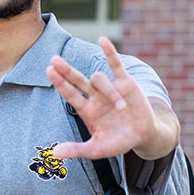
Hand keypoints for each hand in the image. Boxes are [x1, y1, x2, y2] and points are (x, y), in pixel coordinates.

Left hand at [46, 37, 157, 160]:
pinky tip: (102, 40)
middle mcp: (94, 96)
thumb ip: (77, 150)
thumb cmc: (118, 142)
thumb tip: (54, 154)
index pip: (70, 94)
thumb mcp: (97, 149)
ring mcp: (109, 87)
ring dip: (109, 92)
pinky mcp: (125, 82)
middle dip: (66, 71)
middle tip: (53, 60)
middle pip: (77, 80)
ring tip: (121, 107)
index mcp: (86, 110)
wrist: (144, 135)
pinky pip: (115, 64)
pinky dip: (109, 52)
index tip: (48, 71)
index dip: (60, 83)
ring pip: (101, 79)